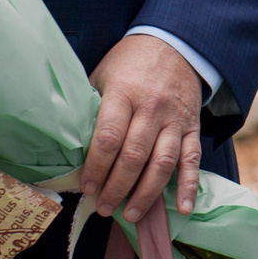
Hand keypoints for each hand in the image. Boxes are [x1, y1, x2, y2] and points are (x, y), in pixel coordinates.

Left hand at [82, 35, 203, 222]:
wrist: (175, 44)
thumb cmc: (129, 63)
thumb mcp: (102, 74)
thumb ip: (89, 106)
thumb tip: (65, 142)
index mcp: (124, 93)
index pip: (109, 136)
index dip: (96, 166)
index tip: (86, 187)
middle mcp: (152, 108)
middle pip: (135, 155)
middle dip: (117, 186)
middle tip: (104, 207)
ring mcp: (175, 119)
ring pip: (163, 163)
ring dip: (147, 193)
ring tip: (130, 214)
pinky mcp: (192, 127)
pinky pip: (192, 159)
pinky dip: (189, 186)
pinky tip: (182, 209)